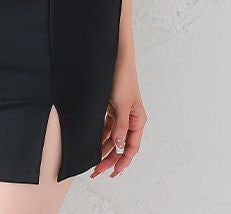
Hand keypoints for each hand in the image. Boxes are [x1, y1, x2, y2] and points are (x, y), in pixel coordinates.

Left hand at [90, 64, 146, 178]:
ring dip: (104, 150)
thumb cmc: (122, 78)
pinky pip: (107, 128)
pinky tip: (93, 145)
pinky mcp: (112, 108)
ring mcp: (121, 114)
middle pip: (121, 145)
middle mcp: (130, 119)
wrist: (115, 58)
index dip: (123, 161)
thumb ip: (120, 126)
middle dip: (110, 159)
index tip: (113, 172)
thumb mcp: (121, 104)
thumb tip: (120, 146)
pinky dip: (101, 137)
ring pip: (113, 138)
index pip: (132, 147)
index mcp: (137, 120)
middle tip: (97, 172)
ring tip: (93, 163)